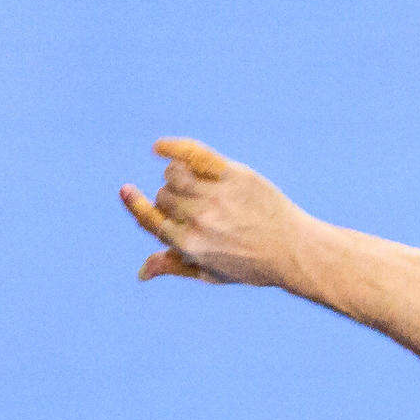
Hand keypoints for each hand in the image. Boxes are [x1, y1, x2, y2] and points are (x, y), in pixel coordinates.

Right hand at [118, 138, 320, 288]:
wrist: (293, 250)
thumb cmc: (251, 265)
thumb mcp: (210, 273)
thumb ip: (174, 267)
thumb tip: (141, 272)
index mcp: (190, 245)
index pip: (151, 220)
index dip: (135, 205)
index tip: (126, 189)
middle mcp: (200, 219)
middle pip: (164, 195)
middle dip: (171, 198)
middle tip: (194, 206)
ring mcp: (216, 195)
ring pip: (175, 173)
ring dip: (177, 176)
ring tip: (192, 183)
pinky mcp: (233, 175)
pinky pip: (194, 153)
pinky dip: (173, 147)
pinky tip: (160, 147)